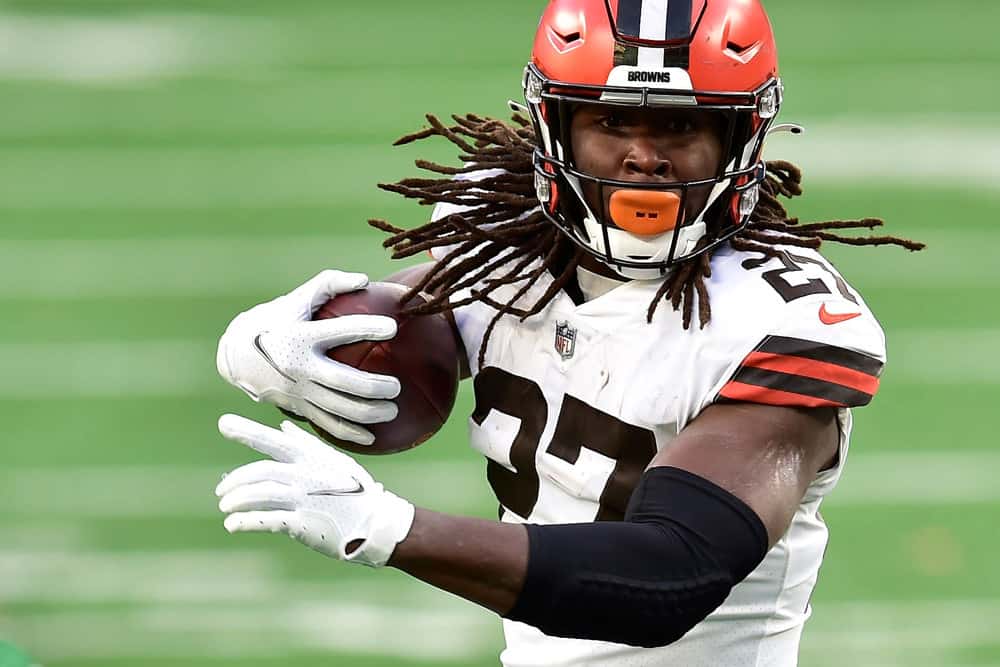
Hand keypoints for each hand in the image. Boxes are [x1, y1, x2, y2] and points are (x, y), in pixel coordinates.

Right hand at [216, 270, 400, 445]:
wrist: (236, 355)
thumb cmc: (278, 320)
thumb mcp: (297, 298)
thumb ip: (329, 285)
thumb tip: (363, 279)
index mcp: (301, 336)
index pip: (340, 331)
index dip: (367, 328)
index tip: (392, 327)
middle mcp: (299, 366)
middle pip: (344, 381)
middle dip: (374, 387)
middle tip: (396, 386)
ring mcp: (298, 390)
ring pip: (339, 409)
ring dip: (369, 413)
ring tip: (393, 409)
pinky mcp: (297, 407)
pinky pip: (327, 424)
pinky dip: (351, 433)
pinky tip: (374, 436)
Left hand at [216, 414, 414, 566]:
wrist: (377, 523)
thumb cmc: (356, 490)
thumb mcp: (334, 461)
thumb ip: (306, 444)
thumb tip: (282, 426)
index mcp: (311, 458)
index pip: (273, 440)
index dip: (248, 432)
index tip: (224, 423)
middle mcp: (304, 476)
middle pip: (259, 472)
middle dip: (235, 479)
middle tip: (220, 490)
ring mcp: (303, 499)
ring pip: (259, 494)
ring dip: (236, 500)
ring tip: (225, 507)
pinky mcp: (302, 524)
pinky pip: (266, 520)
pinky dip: (246, 521)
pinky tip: (233, 525)